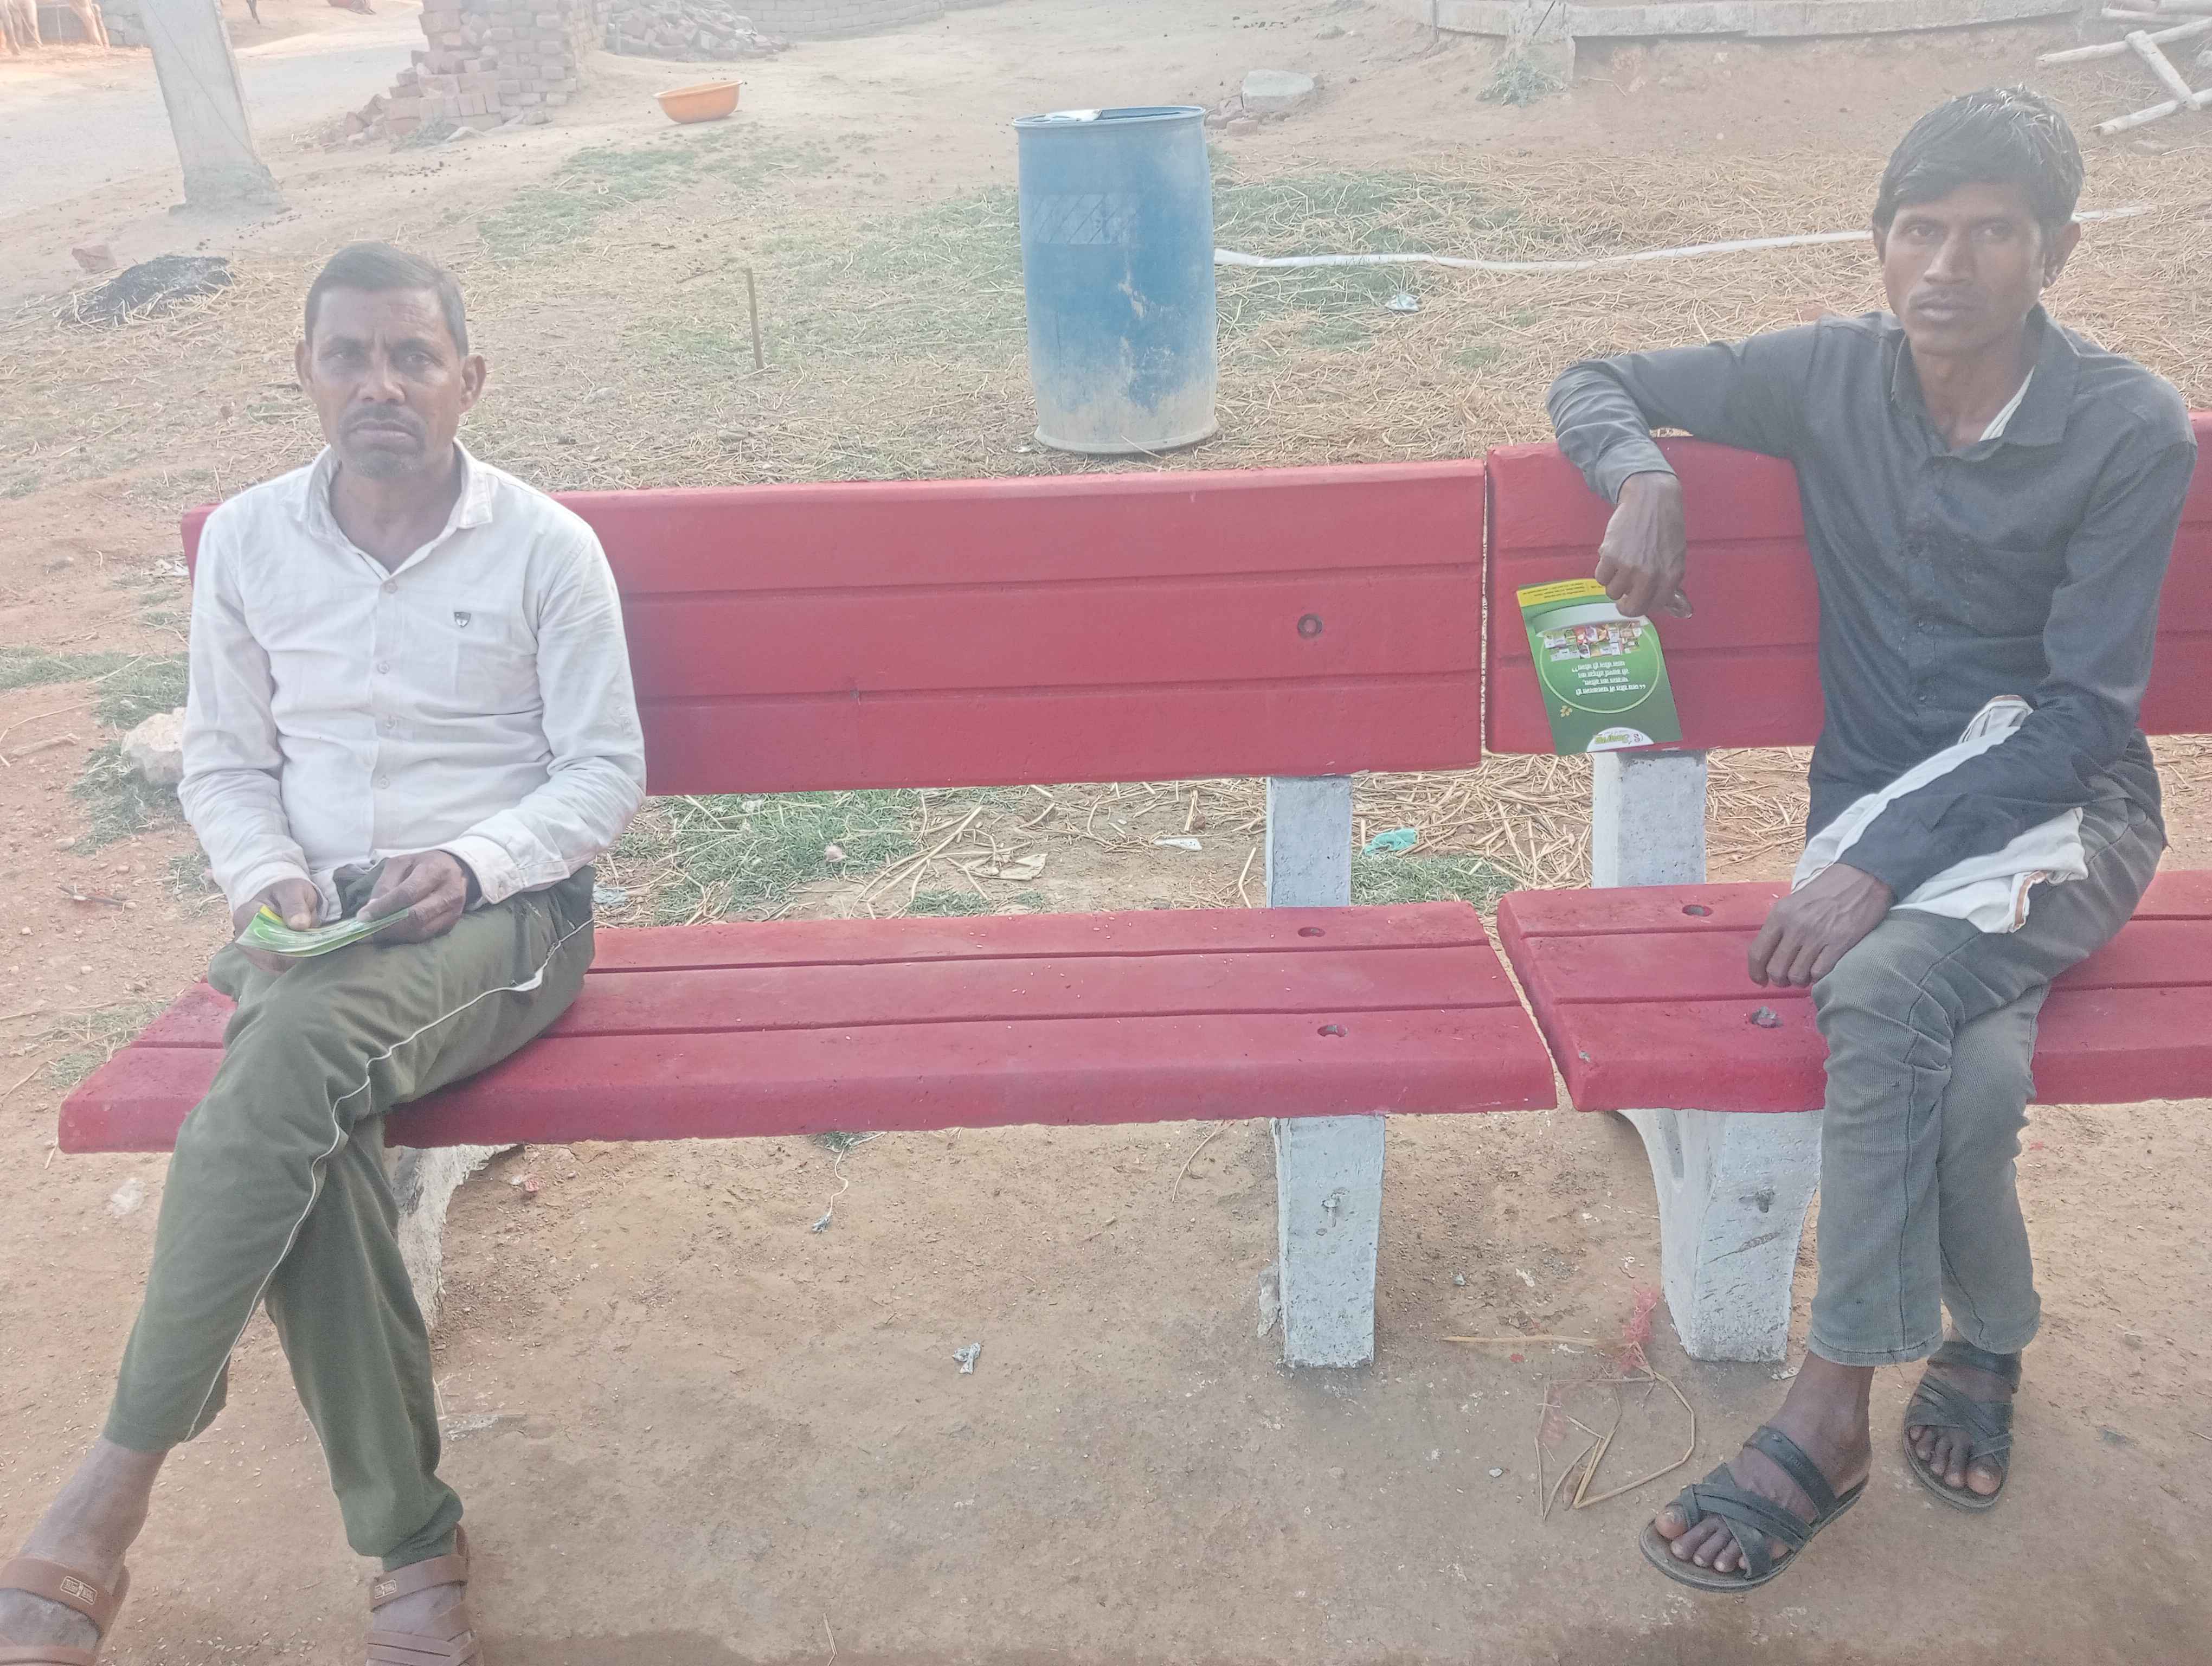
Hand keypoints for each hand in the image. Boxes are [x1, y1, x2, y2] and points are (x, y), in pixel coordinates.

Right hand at [231, 876, 322, 975]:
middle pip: (269, 958)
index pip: (265, 939)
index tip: (307, 940)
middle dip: (294, 954)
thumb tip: (299, 924)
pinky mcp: (258, 959)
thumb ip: (295, 905)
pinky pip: (276, 968)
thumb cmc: (286, 891)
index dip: (289, 943)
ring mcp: (248, 950)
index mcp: (246, 916)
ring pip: (274, 966)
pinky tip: (300, 952)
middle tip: (312, 944)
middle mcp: (242, 936)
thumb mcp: (293, 890)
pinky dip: (291, 963)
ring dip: (294, 960)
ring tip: (306, 945)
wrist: (281, 897)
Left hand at [359, 850, 474, 943]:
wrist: (454, 870)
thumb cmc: (423, 865)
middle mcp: (450, 893)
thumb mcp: (401, 864)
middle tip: (367, 930)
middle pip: (415, 917)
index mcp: (435, 871)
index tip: (363, 917)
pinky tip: (393, 932)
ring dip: (394, 935)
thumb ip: (386, 884)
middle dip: (387, 925)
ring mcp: (453, 911)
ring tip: (376, 932)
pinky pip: (425, 936)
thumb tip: (371, 909)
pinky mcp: (451, 924)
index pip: (408, 894)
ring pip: (420, 931)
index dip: (384, 907)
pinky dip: (405, 937)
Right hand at [1594, 471, 1691, 620]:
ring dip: (1614, 582)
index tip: (1638, 598)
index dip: (1644, 603)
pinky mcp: (1610, 556)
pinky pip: (1600, 577)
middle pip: (1631, 608)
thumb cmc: (1666, 526)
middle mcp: (1650, 575)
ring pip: (1612, 592)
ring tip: (1619, 567)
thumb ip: (1668, 580)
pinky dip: (1604, 570)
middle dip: (1625, 605)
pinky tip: (1611, 557)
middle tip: (1623, 597)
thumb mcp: (1676, 555)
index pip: (1653, 605)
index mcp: (1670, 576)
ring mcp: (1629, 566)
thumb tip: (1657, 601)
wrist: (1650, 499)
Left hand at [1748, 864, 1893, 988]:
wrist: (1862, 878)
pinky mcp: (1839, 944)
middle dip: (1779, 980)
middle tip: (1786, 979)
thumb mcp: (1794, 902)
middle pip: (1776, 969)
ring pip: (1797, 975)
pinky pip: (1819, 973)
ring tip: (1804, 975)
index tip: (1760, 980)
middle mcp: (1796, 927)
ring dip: (1798, 981)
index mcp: (1780, 914)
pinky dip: (1816, 977)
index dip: (1755, 972)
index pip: (1758, 952)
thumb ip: (1780, 925)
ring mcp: (1818, 936)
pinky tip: (1819, 970)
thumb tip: (1770, 953)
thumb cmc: (1827, 890)